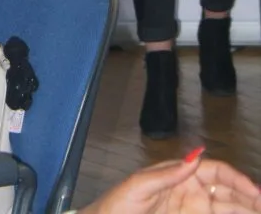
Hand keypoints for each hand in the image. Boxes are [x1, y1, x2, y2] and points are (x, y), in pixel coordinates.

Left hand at [81, 157, 260, 213]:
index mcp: (180, 174)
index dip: (238, 179)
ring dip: (244, 210)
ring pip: (226, 208)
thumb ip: (168, 174)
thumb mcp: (140, 185)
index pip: (216, 172)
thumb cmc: (119, 203)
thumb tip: (196, 157)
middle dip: (249, 196)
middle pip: (227, 191)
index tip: (255, 192)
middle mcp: (191, 191)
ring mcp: (192, 210)